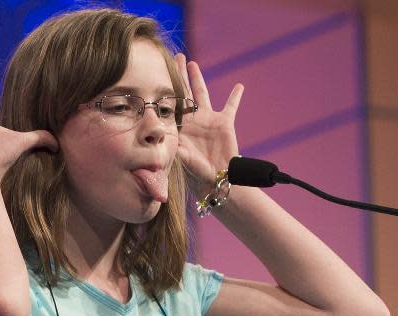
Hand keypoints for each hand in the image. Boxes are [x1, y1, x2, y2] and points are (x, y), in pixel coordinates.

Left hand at [173, 53, 242, 195]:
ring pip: (203, 93)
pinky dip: (235, 96)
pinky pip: (231, 106)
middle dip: (179, 75)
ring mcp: (209, 119)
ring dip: (198, 78)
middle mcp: (193, 119)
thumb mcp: (182, 157)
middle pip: (184, 92)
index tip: (158, 72)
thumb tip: (167, 136)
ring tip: (193, 64)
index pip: (171, 102)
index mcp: (181, 126)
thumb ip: (174, 144)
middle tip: (175, 57)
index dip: (166, 88)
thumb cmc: (198, 170)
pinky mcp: (225, 122)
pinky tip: (239, 86)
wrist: (218, 177)